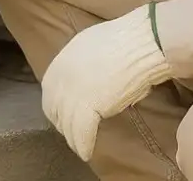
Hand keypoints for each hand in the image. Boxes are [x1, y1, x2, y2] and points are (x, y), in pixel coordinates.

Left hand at [40, 6, 173, 160]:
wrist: (142, 42)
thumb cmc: (128, 41)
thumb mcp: (94, 46)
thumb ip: (85, 65)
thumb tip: (90, 80)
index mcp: (63, 59)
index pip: (50, 90)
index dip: (57, 105)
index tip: (65, 114)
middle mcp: (62, 74)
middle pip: (53, 108)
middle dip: (62, 122)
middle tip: (72, 133)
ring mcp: (73, 90)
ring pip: (66, 123)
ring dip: (72, 138)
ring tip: (80, 147)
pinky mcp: (87, 106)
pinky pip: (80, 132)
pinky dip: (83, 144)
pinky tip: (87, 152)